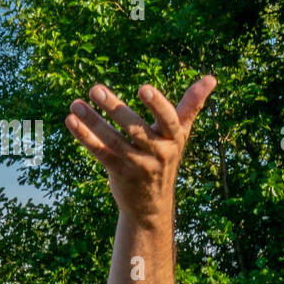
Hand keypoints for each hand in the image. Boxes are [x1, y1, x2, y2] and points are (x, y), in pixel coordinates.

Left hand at [65, 76, 216, 225]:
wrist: (152, 205)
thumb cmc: (165, 158)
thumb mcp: (180, 134)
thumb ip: (192, 105)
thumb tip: (212, 78)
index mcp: (174, 138)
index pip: (169, 120)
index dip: (157, 105)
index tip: (143, 88)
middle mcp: (158, 152)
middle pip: (135, 128)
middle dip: (115, 108)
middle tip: (95, 89)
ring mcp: (138, 164)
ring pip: (113, 140)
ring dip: (92, 121)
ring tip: (76, 103)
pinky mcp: (119, 173)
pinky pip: (101, 152)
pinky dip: (85, 137)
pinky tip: (71, 121)